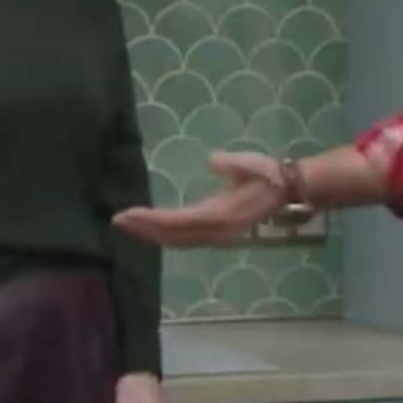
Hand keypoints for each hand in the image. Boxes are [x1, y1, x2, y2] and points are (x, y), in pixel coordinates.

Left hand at [112, 152, 284, 246]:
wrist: (285, 192)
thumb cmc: (267, 175)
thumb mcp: (251, 165)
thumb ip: (232, 164)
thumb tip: (213, 162)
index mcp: (221, 215)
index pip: (179, 221)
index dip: (152, 220)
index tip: (127, 214)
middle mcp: (215, 231)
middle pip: (172, 236)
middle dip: (144, 230)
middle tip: (117, 221)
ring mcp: (215, 235)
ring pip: (176, 241)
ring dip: (150, 235)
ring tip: (127, 225)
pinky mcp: (214, 234)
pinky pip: (184, 239)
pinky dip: (164, 236)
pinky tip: (150, 231)